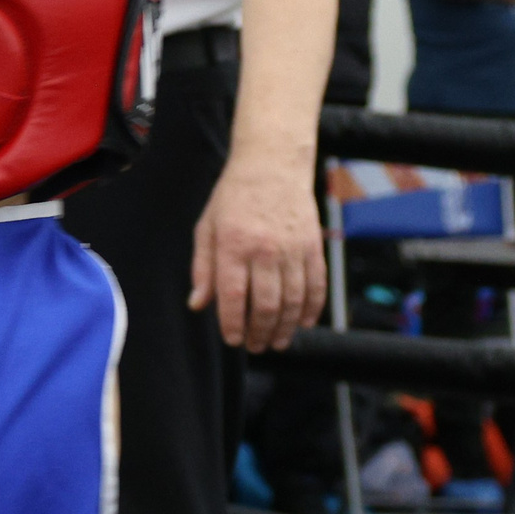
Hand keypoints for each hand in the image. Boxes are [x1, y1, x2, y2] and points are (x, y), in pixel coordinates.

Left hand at [189, 154, 324, 350]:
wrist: (272, 167)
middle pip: (266, 304)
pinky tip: (302, 323)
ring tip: (276, 342)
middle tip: (255, 346)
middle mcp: (265, 249)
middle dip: (260, 332)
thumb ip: (202, 268)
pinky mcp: (314, 247)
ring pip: (293, 300)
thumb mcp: (206, 228)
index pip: (232, 295)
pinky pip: (316, 285)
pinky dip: (311, 309)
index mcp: (234, 245)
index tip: (232, 339)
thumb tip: (198, 305)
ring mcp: (293, 249)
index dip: (232, 323)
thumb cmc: (233, 198)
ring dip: (285, 327)